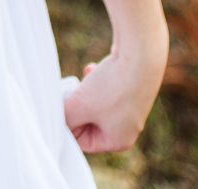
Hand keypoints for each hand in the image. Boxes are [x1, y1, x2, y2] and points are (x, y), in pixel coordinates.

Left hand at [62, 37, 162, 152]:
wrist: (141, 55)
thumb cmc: (111, 87)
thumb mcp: (78, 107)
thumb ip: (65, 118)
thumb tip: (57, 119)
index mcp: (118, 141)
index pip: (83, 142)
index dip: (69, 125)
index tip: (61, 108)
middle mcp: (127, 128)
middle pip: (89, 122)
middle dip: (77, 107)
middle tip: (69, 93)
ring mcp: (131, 108)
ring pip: (95, 104)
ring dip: (84, 92)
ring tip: (82, 82)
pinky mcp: (131, 89)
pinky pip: (105, 90)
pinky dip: (95, 81)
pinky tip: (91, 69)